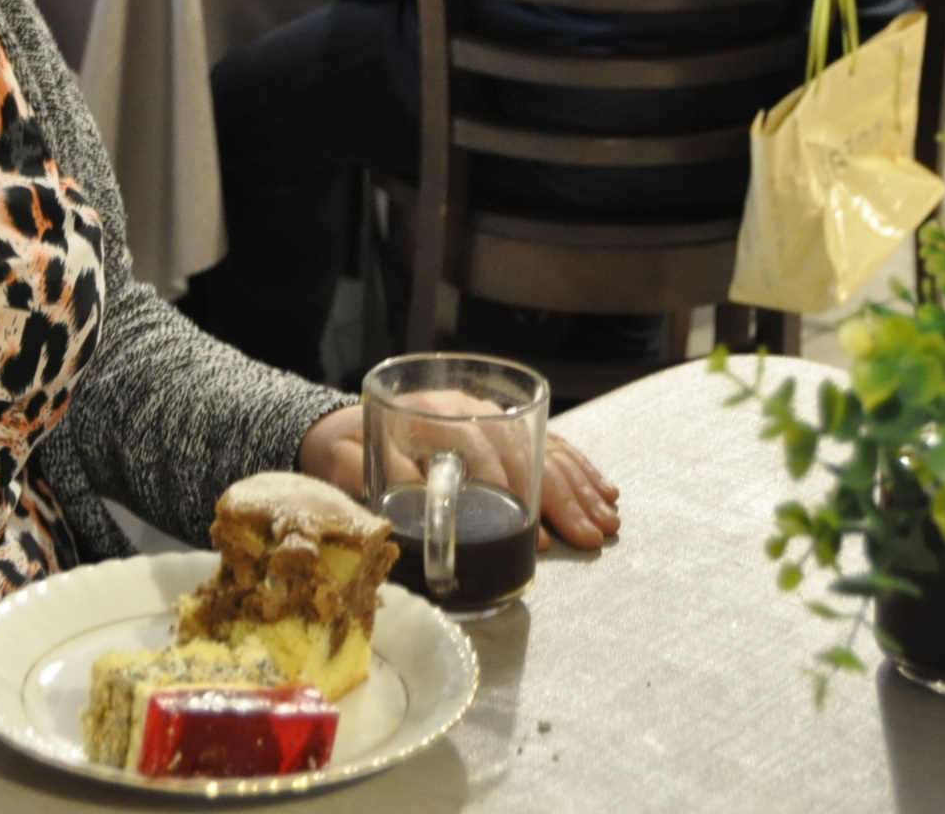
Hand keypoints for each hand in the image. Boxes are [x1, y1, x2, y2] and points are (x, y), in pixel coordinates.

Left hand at [299, 405, 620, 550]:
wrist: (343, 425)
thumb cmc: (341, 449)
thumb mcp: (338, 460)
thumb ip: (360, 474)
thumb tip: (390, 494)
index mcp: (427, 414)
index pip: (474, 447)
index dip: (504, 489)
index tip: (529, 530)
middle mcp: (465, 408)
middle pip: (522, 449)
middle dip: (560, 495)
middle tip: (586, 536)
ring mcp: (489, 415)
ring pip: (544, 447)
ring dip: (579, 488)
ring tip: (605, 523)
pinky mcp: (503, 427)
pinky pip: (550, 443)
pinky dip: (579, 470)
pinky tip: (603, 492)